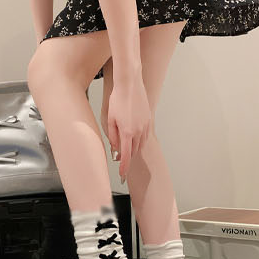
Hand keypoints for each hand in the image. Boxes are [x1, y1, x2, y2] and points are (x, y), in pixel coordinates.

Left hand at [106, 66, 150, 182]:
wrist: (130, 84)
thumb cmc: (117, 99)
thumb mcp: (110, 118)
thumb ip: (113, 135)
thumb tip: (116, 147)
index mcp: (127, 132)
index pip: (126, 156)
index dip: (124, 167)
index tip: (122, 174)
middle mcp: (139, 131)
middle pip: (133, 151)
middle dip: (127, 156)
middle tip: (119, 156)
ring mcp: (145, 126)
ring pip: (140, 145)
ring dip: (133, 148)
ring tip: (125, 145)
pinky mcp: (149, 120)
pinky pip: (145, 136)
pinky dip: (139, 140)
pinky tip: (133, 135)